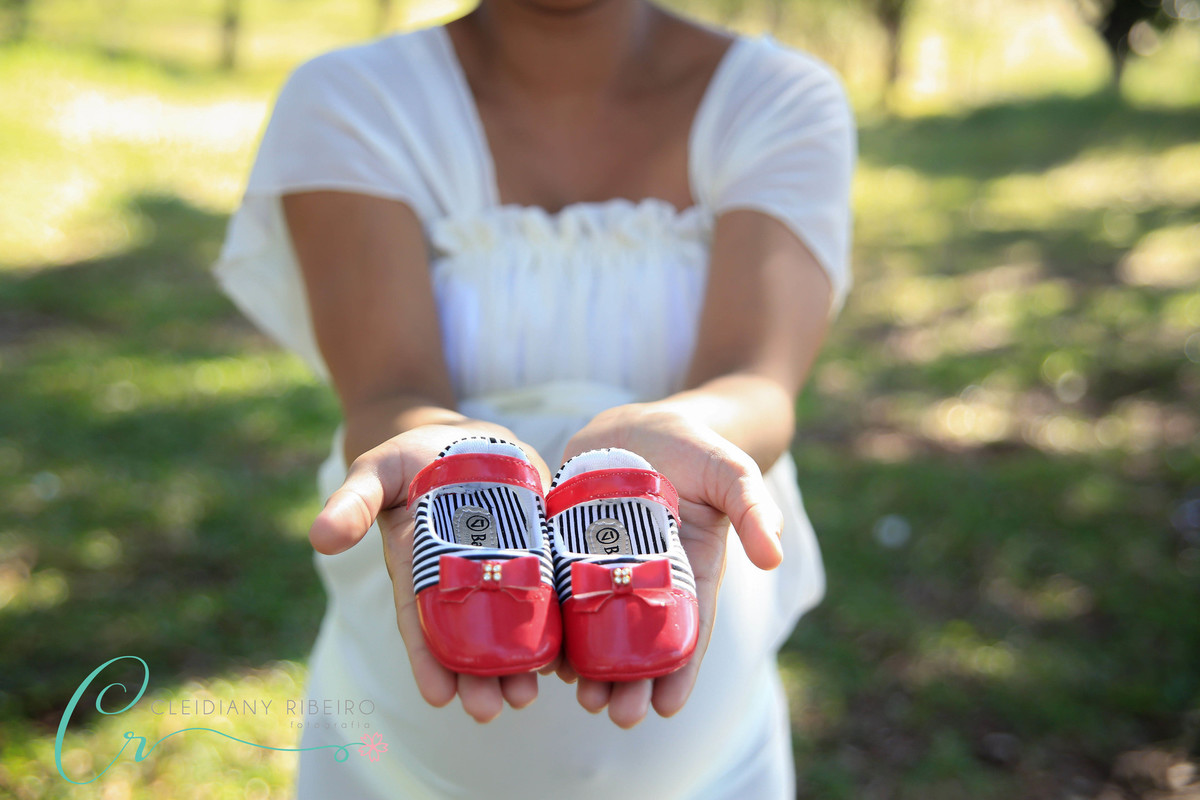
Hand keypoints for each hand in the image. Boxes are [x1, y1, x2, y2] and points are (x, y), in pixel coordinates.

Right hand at [308, 423, 555, 722]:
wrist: (465, 438)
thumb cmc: (413, 456)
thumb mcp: (378, 470)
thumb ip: (353, 501)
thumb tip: (320, 538)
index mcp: (418, 569)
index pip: (421, 623)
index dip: (428, 660)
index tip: (439, 697)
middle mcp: (458, 580)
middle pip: (468, 637)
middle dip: (478, 676)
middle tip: (493, 708)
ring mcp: (499, 568)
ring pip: (509, 627)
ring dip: (518, 665)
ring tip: (529, 696)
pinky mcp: (536, 551)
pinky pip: (547, 595)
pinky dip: (557, 629)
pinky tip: (568, 661)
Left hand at [557, 405, 784, 727]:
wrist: (638, 424)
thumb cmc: (694, 447)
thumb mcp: (730, 470)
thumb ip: (753, 507)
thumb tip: (773, 557)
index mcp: (690, 572)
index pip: (688, 632)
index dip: (680, 673)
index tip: (667, 709)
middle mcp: (648, 580)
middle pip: (640, 642)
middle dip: (630, 683)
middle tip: (615, 714)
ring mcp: (607, 568)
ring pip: (600, 628)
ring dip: (591, 666)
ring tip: (579, 695)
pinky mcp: (570, 551)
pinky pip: (563, 596)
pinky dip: (557, 626)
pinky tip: (545, 654)